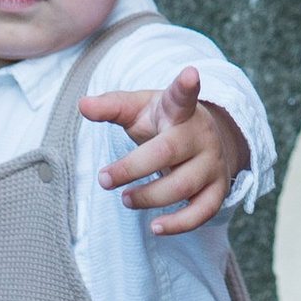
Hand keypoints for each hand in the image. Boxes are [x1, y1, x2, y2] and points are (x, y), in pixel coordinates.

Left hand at [81, 67, 247, 234]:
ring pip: (182, 186)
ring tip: (125, 199)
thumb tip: (82, 105)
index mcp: (180, 110)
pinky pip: (202, 212)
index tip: (190, 73)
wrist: (204, 140)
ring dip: (148, 197)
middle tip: (103, 179)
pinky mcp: (217, 189)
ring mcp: (212, 163)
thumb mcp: (138, 109)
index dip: (186, 86)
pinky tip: (156, 227)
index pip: (182, 96)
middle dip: (132, 168)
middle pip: (167, 151)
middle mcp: (200, 135)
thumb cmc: (163, 123)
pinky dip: (179, 224)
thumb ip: (111, 106)